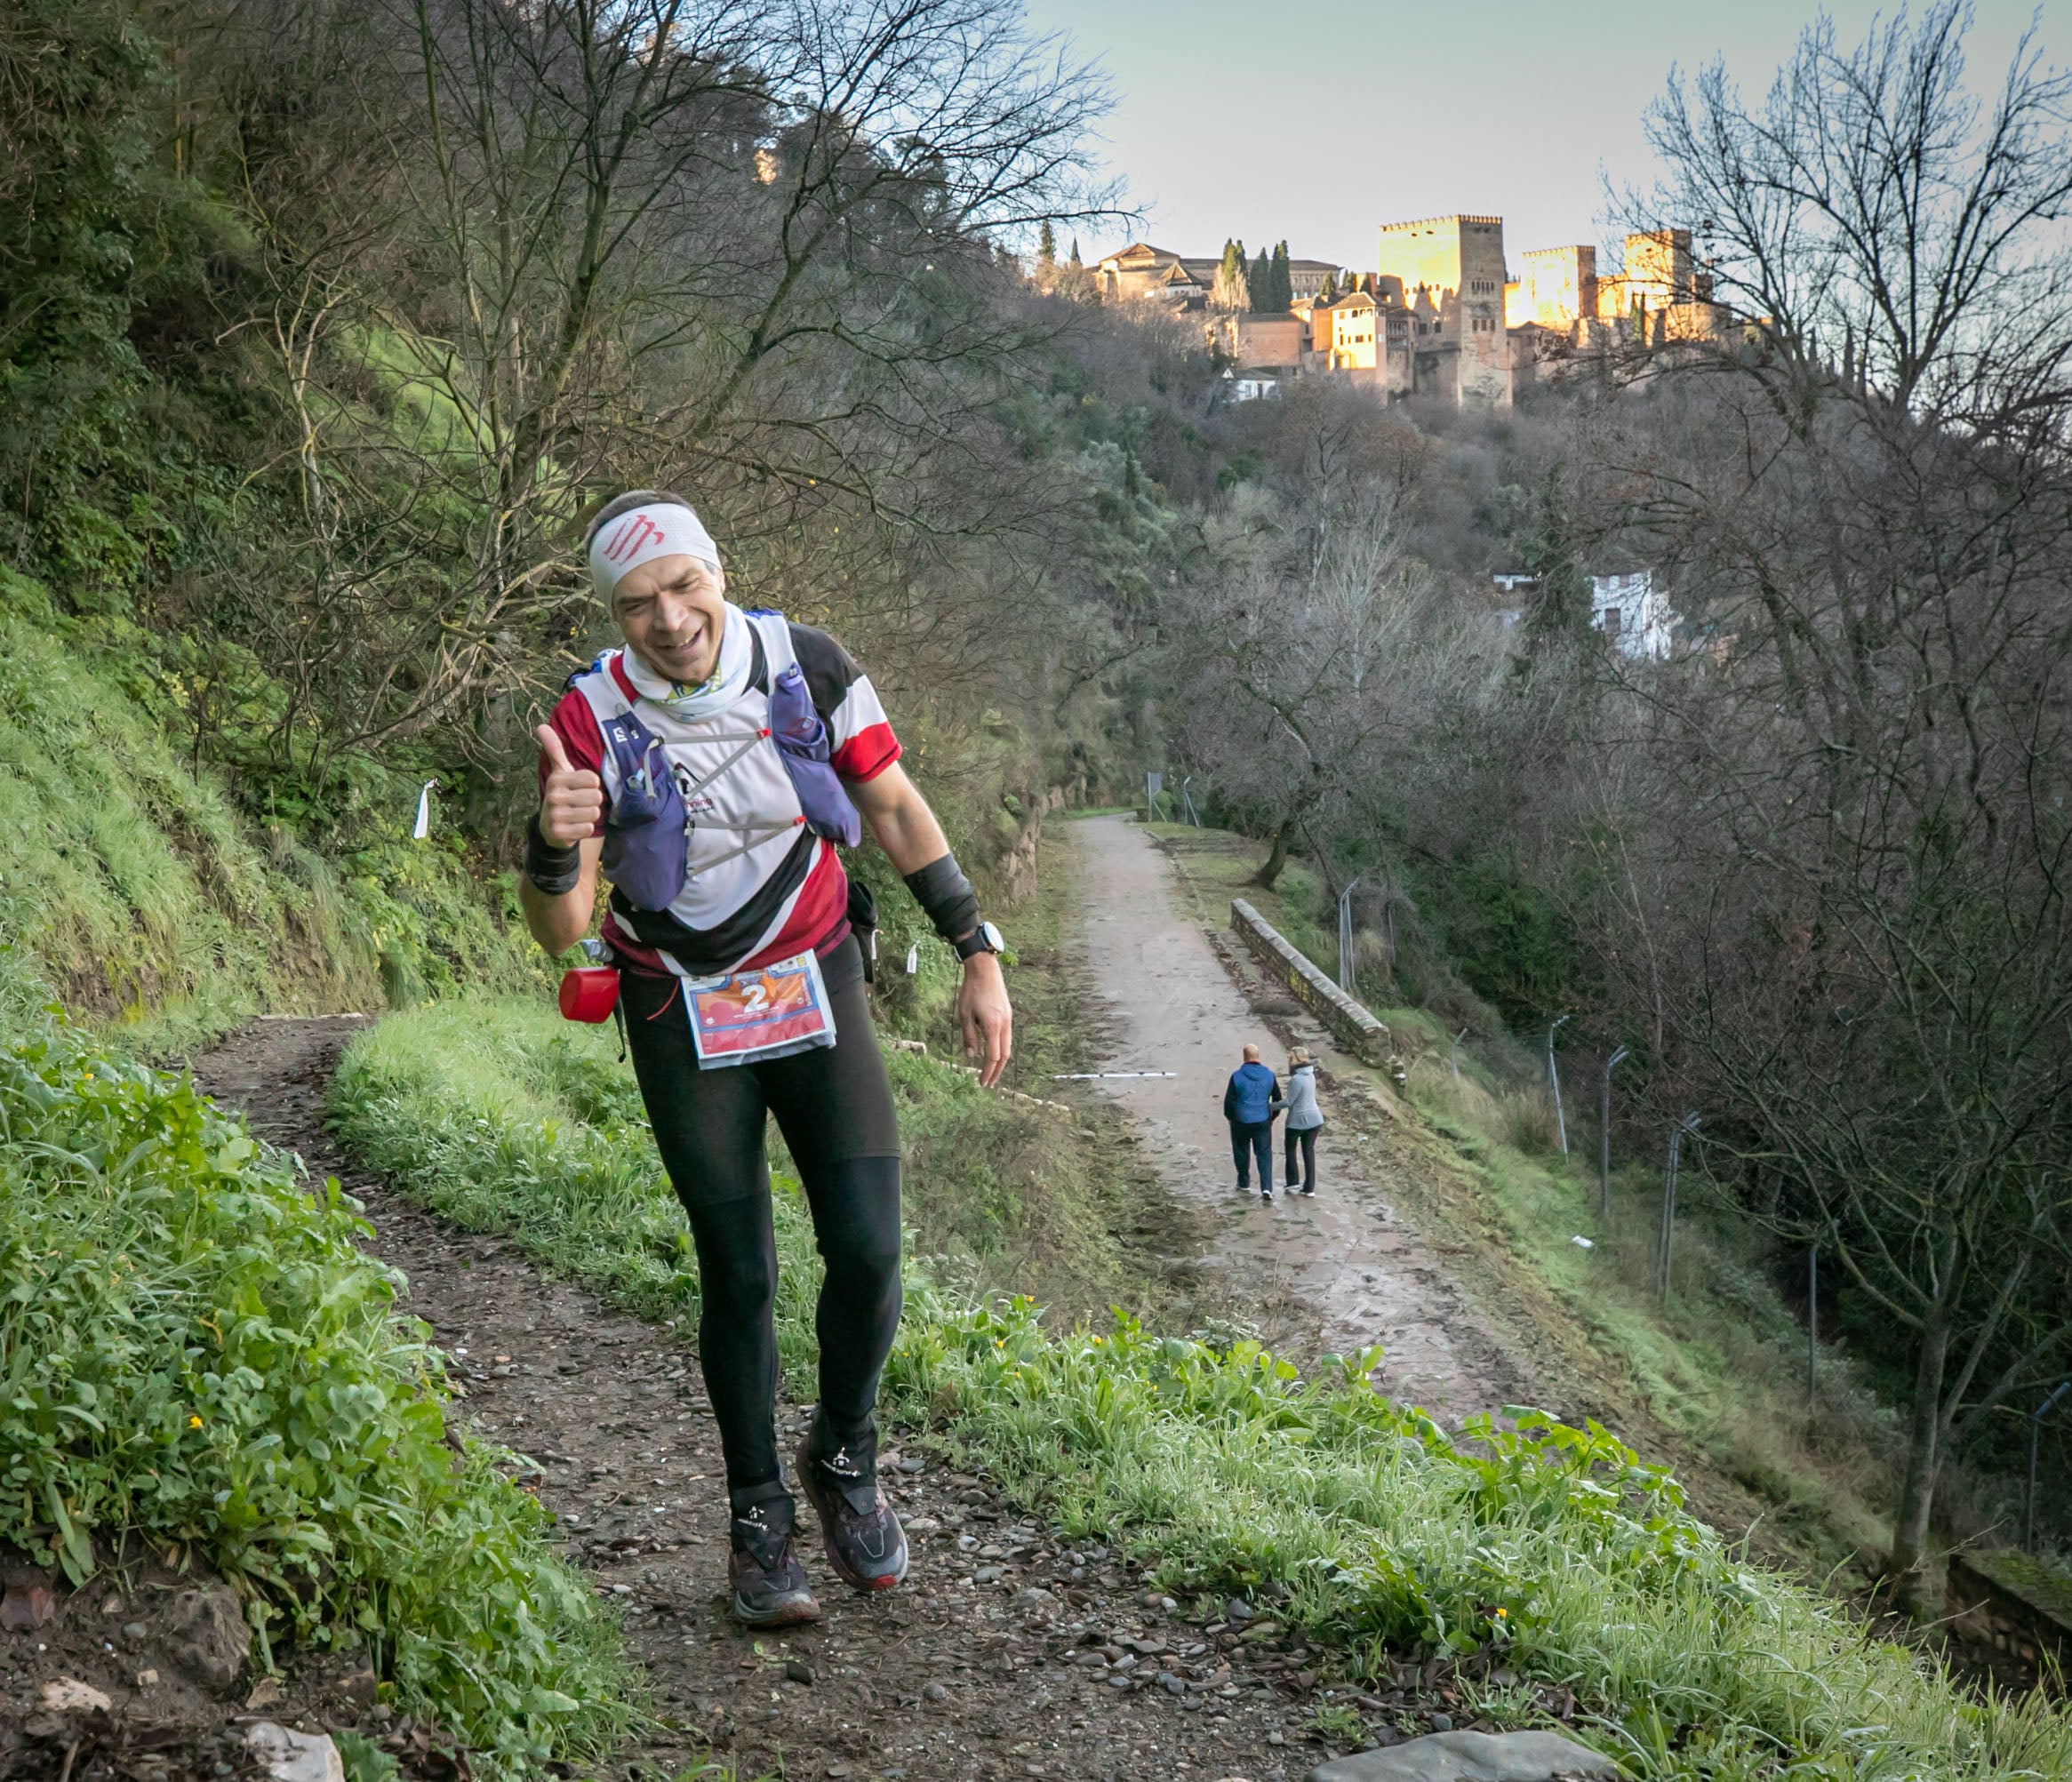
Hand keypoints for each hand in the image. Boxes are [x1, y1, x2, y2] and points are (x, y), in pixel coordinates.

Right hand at [535, 724, 604, 847]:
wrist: (550, 828)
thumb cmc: (562, 795)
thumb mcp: (560, 772)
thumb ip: (555, 750)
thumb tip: (541, 725)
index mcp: (558, 778)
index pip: (594, 779)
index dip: (592, 785)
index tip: (580, 788)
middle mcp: (554, 796)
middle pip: (596, 796)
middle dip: (593, 802)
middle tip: (580, 804)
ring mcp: (555, 815)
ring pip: (594, 813)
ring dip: (590, 816)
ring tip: (577, 815)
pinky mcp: (559, 833)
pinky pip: (588, 828)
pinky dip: (585, 829)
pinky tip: (574, 827)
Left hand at [958, 951, 1012, 1086]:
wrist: (985, 969)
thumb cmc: (972, 990)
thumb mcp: (964, 1014)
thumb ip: (969, 1036)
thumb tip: (972, 1056)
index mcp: (993, 1026)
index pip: (993, 1057)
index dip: (987, 1072)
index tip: (982, 1082)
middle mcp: (1004, 1024)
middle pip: (1004, 1055)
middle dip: (996, 1071)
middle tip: (988, 1083)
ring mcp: (1008, 1019)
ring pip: (1007, 1046)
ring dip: (1000, 1061)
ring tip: (991, 1071)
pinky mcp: (1007, 1014)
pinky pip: (1007, 1037)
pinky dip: (1001, 1049)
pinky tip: (993, 1051)